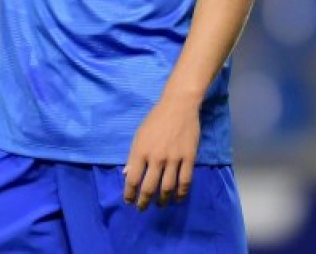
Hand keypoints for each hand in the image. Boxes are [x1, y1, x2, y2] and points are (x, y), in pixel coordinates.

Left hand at [123, 95, 200, 210]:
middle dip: (144, 201)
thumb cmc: (155, 119)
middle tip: (142, 208)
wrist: (178, 106)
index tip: (129, 201)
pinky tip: (178, 199)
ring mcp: (173, 159)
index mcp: (140, 151)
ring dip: (162, 200)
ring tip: (159, 205)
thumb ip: (133, 156)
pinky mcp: (189, 158)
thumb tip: (126, 174)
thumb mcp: (139, 135)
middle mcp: (156, 157)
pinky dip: (181, 194)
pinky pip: (185, 181)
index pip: (132, 179)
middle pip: (149, 187)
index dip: (129, 193)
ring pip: (167, 188)